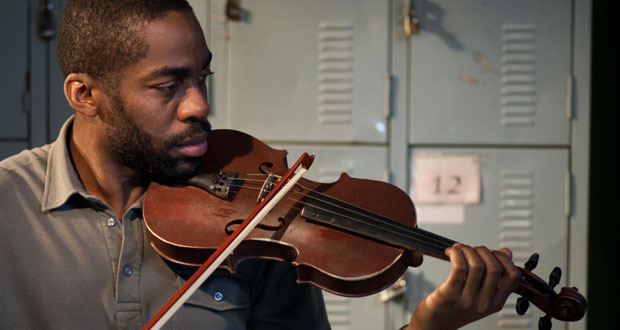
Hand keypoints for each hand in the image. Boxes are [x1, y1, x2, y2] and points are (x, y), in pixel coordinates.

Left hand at [405, 244, 520, 329]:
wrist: (435, 323)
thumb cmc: (455, 307)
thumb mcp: (480, 294)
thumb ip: (494, 275)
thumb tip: (507, 252)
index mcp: (495, 303)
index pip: (513, 277)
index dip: (504, 259)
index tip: (492, 252)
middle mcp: (483, 304)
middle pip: (494, 267)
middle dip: (482, 250)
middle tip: (471, 249)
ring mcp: (467, 300)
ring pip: (476, 265)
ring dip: (467, 250)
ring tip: (458, 250)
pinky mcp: (449, 295)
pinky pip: (458, 267)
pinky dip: (456, 254)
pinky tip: (451, 253)